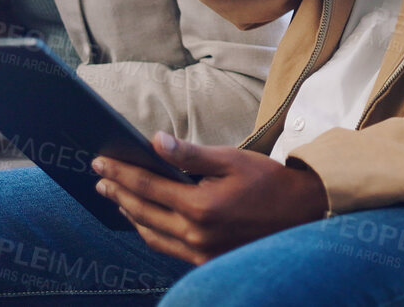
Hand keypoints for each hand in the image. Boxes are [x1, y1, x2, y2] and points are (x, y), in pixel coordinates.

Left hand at [93, 133, 328, 264]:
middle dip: (117, 191)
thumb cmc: (269, 182)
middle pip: (141, 211)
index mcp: (200, 206)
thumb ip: (191, 154)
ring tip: (114, 196)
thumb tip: (155, 142)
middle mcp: (195, 234)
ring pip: (149, 233)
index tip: (100, 161)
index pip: (146, 187)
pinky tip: (143, 219)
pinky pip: (166, 247)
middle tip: (100, 177)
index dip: (120, 172)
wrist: (303, 215)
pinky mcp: (205, 261)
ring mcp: (199, 252)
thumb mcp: (232, 159)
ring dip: (128, 213)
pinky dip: (148, 231)